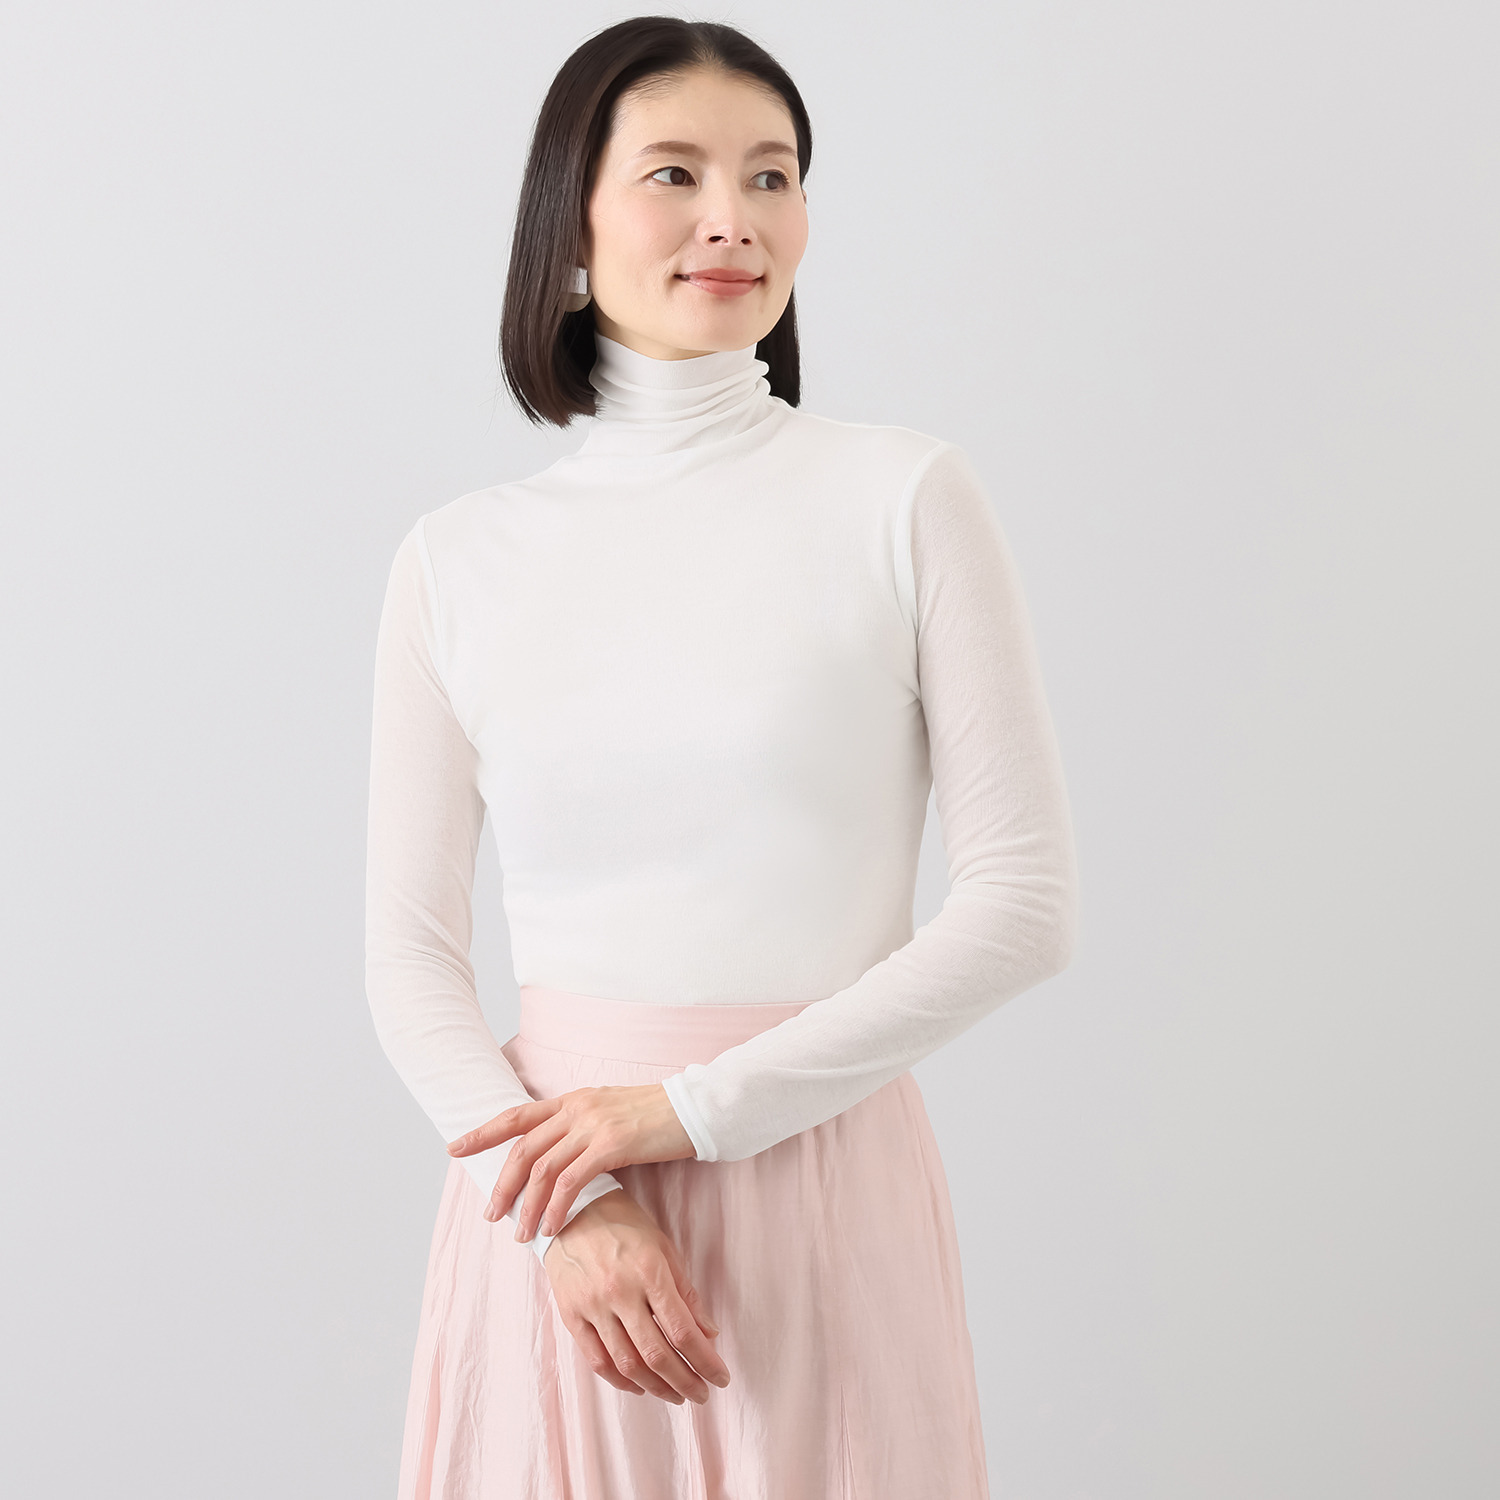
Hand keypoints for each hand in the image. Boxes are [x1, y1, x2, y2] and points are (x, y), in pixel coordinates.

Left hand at [447, 1083, 695, 1244]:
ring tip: (520, 1235)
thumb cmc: (655, 1117)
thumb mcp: (610, 1114)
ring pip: (543, 1168)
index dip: (483, 1132)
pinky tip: (550, 1228)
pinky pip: (572, 1181)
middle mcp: (576, 1108)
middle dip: (502, 1184)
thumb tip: (559, 1156)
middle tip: (490, 1215)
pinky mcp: (611, 1143)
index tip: (455, 1148)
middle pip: (523, 1148)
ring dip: (527, 1206)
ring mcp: (592, 1124)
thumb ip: (581, 1129)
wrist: (693, 1107)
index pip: (516, 1115)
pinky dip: (556, 1207)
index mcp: (572, 1099)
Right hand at [540, 1189, 730, 1404]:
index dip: (705, 1361)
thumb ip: (685, 1292)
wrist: (569, 1210)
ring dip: (656, 1388)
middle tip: (702, 1395)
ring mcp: (593, 1306)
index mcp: (649, 1271)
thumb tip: (709, 1333)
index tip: (720, 1377)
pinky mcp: (571, 1316)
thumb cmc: (623, 1224)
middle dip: (685, 1382)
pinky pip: (597, 1360)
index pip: (682, 1330)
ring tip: (676, 1396)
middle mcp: (620, 1292)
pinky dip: (621, 1380)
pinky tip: (640, 1387)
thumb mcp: (662, 1246)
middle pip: (657, 1354)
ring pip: (628, 1364)